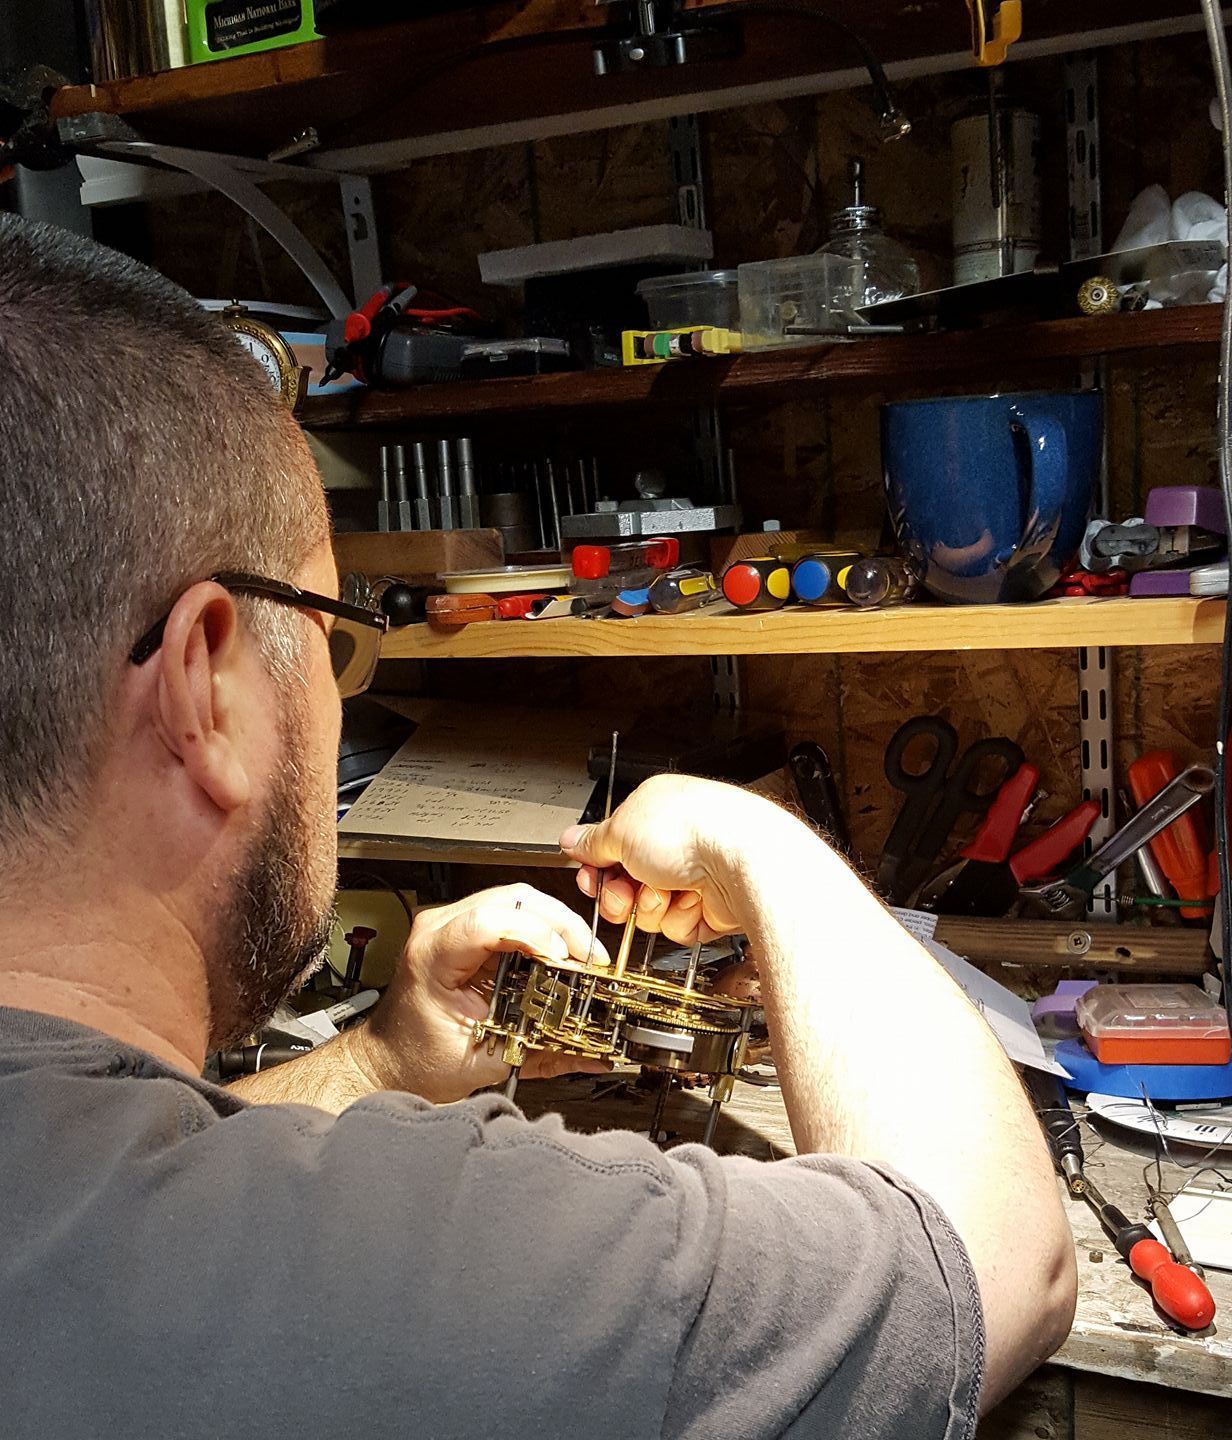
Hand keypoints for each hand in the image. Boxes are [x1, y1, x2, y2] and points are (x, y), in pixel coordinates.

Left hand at [353, 884, 611, 1102]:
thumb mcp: (485, 1059)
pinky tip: (562, 954)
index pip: (489, 920)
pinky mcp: (468, 927)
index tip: (563, 961)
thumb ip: (542, 1052)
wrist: (392, 1058)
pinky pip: (515, 911)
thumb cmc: (419, 1059)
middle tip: (589, 958)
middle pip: (514, 898)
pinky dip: (546, 929)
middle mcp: (440, 927)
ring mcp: (453, 921)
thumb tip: (590, 1051)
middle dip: (561, 924)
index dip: (535, 933)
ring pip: (520, 898)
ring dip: (558, 924)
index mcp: (433, 955)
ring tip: (581, 957)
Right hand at [559, 773, 798, 943]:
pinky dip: (683, 918)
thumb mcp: (623, 828)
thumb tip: (572, 840)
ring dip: (654, 906)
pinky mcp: (714, 906)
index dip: (598, 868)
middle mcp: (677, 842)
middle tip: (629, 889)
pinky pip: (680, 926)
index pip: (612, 846)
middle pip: (629, 883)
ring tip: (670, 889)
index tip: (593, 878)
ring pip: (652, 910)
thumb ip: (593, 840)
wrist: (745, 862)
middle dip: (623, 893)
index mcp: (654, 812)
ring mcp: (697, 874)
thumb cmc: (695, 831)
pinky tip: (695, 901)